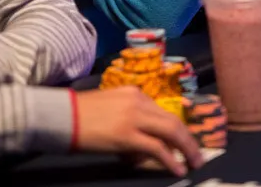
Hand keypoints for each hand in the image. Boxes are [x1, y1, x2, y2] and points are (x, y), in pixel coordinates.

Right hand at [74, 87, 202, 174]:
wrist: (62, 114)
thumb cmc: (81, 113)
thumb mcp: (111, 106)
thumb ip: (130, 115)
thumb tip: (143, 138)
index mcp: (134, 93)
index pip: (163, 111)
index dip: (176, 128)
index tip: (184, 140)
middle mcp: (138, 101)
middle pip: (172, 120)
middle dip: (188, 139)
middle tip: (198, 154)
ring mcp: (134, 117)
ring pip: (170, 131)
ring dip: (186, 148)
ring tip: (194, 161)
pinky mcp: (127, 135)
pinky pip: (156, 148)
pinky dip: (170, 159)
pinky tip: (177, 168)